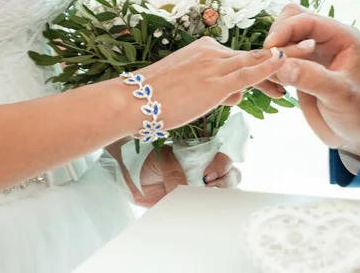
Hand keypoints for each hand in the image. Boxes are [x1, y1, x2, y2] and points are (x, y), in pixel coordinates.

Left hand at [122, 146, 240, 207]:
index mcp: (202, 151)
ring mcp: (201, 185)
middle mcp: (207, 167)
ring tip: (204, 198)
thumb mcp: (161, 159)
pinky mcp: (193, 201)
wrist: (128, 176)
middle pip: (231, 174)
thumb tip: (184, 189)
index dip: (223, 164)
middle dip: (225, 181)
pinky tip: (200, 208)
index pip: (225, 154)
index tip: (208, 174)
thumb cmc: (146, 160)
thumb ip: (174, 172)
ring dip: (220, 194)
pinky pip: (208, 206)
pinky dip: (209, 208)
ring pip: (225, 190)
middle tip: (208, 187)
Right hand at [130, 36, 294, 130]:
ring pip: (256, 61)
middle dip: (286, 52)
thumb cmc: (154, 99)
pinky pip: (248, 72)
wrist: (131, 100)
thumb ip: (216, 89)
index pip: (242, 56)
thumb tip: (234, 95)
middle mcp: (212, 52)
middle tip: (310, 46)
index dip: (267, 59)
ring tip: (311, 52)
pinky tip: (286, 60)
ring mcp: (214, 65)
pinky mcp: (214, 82)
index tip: (289, 55)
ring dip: (287, 58)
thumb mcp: (189, 90)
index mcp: (205, 51)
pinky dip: (269, 65)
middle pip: (255, 55)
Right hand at [263, 4, 359, 156]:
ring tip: (271, 75)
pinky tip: (273, 83)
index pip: (307, 20)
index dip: (286, 29)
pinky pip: (278, 55)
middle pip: (291, 19)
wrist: (356, 132)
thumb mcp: (339, 96)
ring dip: (272, 51)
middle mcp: (326, 38)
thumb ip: (313, 78)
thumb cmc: (357, 112)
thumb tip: (282, 64)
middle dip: (277, 37)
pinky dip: (270, 64)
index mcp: (342, 37)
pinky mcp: (300, 65)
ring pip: (282, 35)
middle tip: (270, 62)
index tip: (270, 49)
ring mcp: (311, 51)